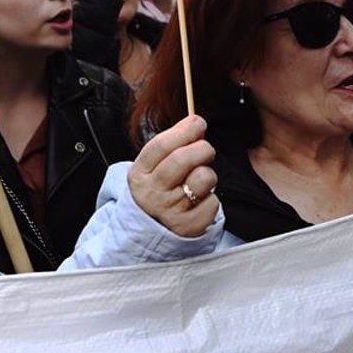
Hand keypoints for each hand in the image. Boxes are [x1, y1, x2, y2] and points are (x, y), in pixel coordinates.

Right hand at [128, 114, 218, 237]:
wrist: (151, 230)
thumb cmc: (158, 189)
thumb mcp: (153, 167)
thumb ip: (171, 144)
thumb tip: (194, 122)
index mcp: (140, 174)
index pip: (161, 145)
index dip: (184, 130)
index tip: (198, 122)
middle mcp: (152, 193)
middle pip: (183, 159)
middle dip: (202, 148)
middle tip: (206, 151)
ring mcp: (169, 212)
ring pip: (203, 178)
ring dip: (208, 174)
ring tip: (201, 180)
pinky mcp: (188, 227)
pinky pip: (213, 202)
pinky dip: (211, 199)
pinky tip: (200, 201)